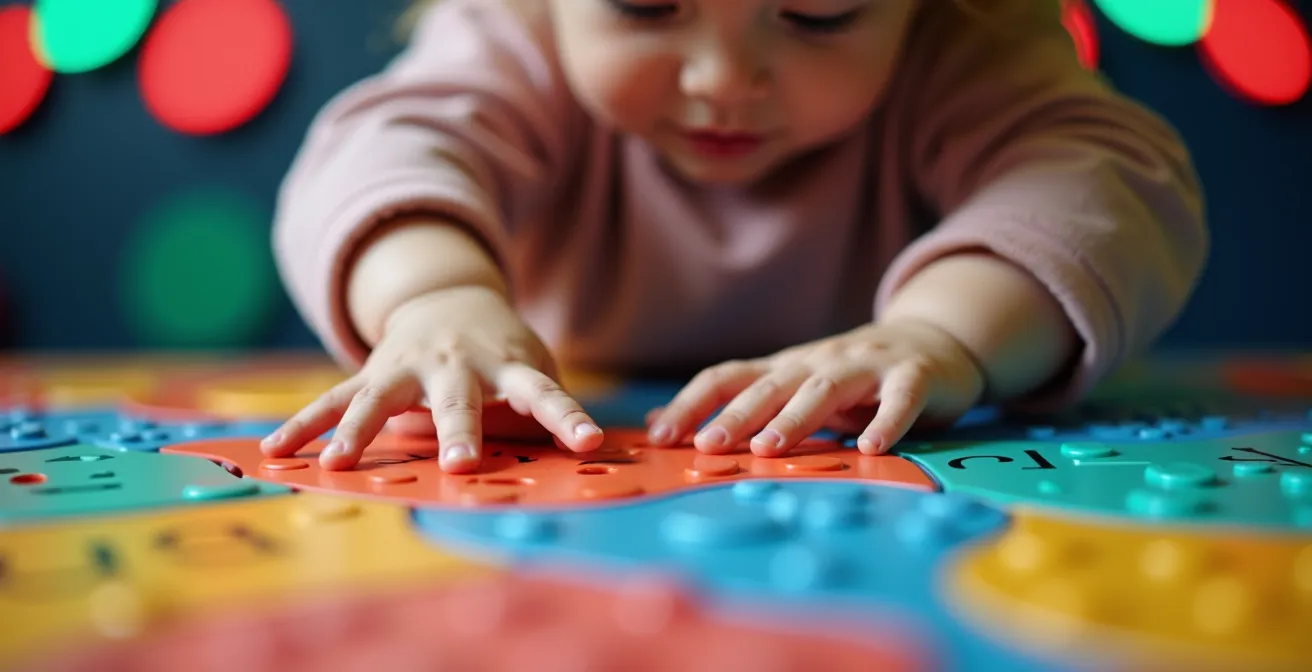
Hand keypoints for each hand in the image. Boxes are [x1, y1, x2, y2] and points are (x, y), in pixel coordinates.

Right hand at [260, 286, 603, 471]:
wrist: (449, 296)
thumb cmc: (502, 353)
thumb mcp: (531, 369)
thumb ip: (542, 413)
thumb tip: (583, 461)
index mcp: (508, 366)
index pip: (545, 393)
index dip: (567, 417)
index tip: (589, 440)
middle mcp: (457, 363)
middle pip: (458, 400)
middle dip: (459, 432)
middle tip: (462, 465)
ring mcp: (408, 366)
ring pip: (379, 399)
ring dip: (359, 432)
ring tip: (338, 463)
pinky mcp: (371, 373)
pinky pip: (333, 400)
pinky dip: (304, 425)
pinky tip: (276, 450)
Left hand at [646, 318, 985, 455]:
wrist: (935, 342)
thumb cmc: (854, 378)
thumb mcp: (792, 387)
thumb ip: (737, 405)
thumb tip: (657, 421)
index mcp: (785, 368)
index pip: (727, 378)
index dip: (691, 404)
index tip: (659, 437)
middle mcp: (819, 362)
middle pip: (770, 385)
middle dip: (735, 416)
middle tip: (708, 446)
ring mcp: (867, 366)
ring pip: (825, 388)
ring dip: (796, 418)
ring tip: (769, 448)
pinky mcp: (914, 377)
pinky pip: (898, 399)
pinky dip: (885, 421)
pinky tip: (872, 447)